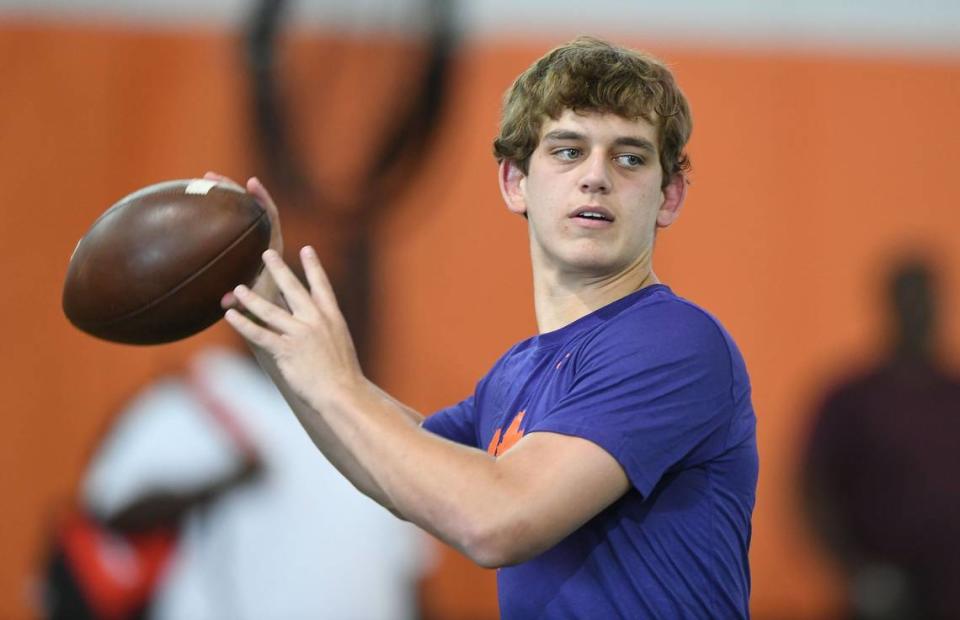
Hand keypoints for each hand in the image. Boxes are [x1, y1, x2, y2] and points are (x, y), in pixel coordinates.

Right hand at [203, 172, 284, 306]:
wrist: (270, 312)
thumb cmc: (267, 306)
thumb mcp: (256, 302)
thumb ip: (243, 300)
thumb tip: (225, 300)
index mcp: (273, 248)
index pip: (271, 215)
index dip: (262, 198)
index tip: (251, 182)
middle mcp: (264, 239)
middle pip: (250, 206)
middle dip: (232, 188)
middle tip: (209, 177)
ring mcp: (251, 242)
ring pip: (239, 212)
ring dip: (222, 195)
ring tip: (200, 182)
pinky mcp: (240, 247)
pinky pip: (229, 224)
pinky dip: (215, 213)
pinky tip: (195, 205)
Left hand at [224, 247, 364, 408]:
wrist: (342, 392)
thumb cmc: (342, 374)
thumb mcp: (339, 344)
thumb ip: (323, 330)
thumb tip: (309, 320)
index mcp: (332, 318)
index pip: (322, 286)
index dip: (314, 267)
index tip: (307, 249)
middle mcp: (315, 321)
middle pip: (293, 289)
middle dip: (279, 269)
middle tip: (267, 253)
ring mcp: (300, 335)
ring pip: (270, 310)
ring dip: (252, 297)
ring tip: (238, 287)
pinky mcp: (286, 350)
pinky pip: (259, 334)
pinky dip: (243, 324)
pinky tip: (230, 315)